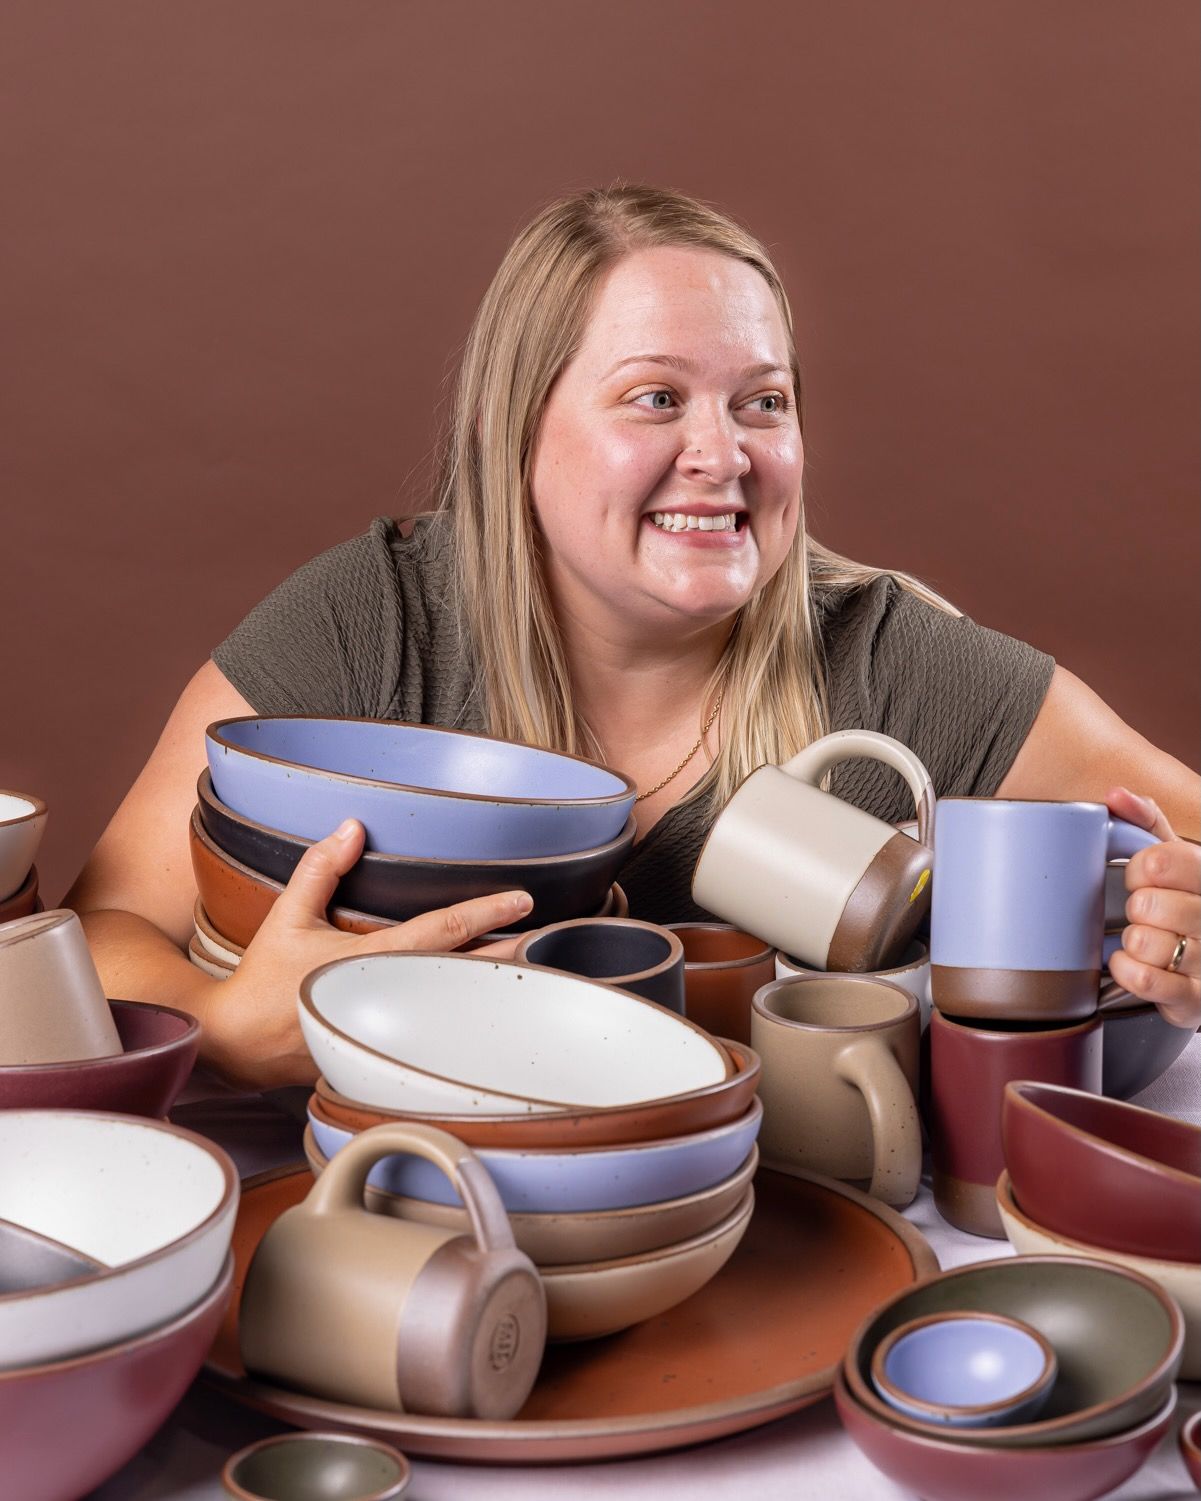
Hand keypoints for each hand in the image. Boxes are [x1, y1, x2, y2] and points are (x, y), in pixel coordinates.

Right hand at [204, 819, 532, 1087]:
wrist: (235, 1043)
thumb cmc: (263, 979)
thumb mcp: (288, 914)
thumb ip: (322, 869)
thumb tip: (353, 826)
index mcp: (370, 959)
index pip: (442, 931)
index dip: (487, 912)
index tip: (522, 899)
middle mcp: (388, 996)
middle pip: (466, 975)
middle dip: (510, 957)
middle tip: (549, 939)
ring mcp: (390, 1030)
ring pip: (457, 1009)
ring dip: (493, 991)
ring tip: (533, 972)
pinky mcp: (383, 1053)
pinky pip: (435, 1035)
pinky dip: (464, 1022)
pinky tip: (488, 1016)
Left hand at [1105, 787, 1199, 1028]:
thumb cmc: (1183, 904)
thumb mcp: (1172, 859)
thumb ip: (1145, 822)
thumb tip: (1117, 795)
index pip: (1162, 860)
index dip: (1139, 869)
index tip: (1142, 877)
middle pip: (1148, 905)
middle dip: (1135, 908)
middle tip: (1145, 912)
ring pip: (1146, 943)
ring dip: (1132, 942)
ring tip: (1144, 939)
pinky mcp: (1197, 999)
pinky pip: (1146, 980)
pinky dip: (1127, 970)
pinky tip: (1133, 962)